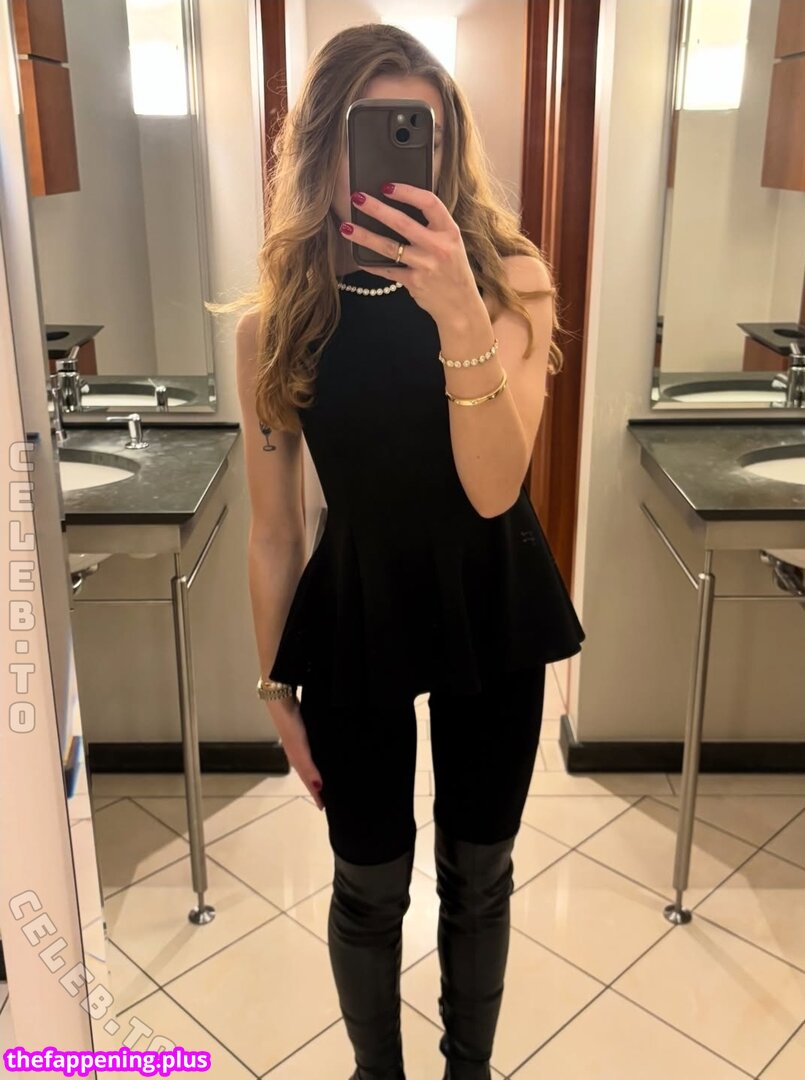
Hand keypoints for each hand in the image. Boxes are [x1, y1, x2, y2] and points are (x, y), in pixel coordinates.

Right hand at [267, 697, 324, 809]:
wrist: (282, 699)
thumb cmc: (290, 724)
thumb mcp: (300, 748)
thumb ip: (308, 766)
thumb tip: (319, 786)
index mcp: (297, 759)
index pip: (309, 782)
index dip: (316, 794)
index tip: (324, 807)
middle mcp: (298, 754)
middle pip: (309, 775)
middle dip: (317, 787)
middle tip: (327, 798)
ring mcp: (300, 744)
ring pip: (310, 764)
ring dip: (317, 774)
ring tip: (326, 782)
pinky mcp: (303, 733)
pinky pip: (312, 753)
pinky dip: (317, 760)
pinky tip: (322, 757)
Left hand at [340, 183, 482, 325]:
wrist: (461, 306)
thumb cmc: (453, 270)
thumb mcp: (452, 243)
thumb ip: (433, 226)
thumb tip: (399, 206)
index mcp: (450, 231)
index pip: (429, 202)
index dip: (406, 192)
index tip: (387, 187)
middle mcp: (439, 247)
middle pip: (402, 223)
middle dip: (376, 209)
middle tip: (357, 198)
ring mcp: (425, 266)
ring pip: (389, 247)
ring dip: (365, 236)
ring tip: (346, 227)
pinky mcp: (414, 283)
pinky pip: (387, 270)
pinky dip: (370, 264)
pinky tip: (358, 256)